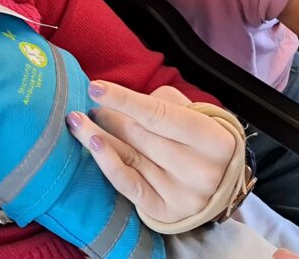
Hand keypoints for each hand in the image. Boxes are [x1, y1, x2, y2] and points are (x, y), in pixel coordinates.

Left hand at [66, 81, 237, 224]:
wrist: (221, 185)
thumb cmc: (201, 140)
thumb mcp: (196, 114)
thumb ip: (162, 103)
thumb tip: (117, 102)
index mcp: (215, 140)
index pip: (159, 115)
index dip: (123, 99)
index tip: (94, 87)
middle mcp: (201, 170)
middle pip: (140, 135)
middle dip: (109, 117)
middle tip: (90, 107)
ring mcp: (182, 195)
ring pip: (129, 157)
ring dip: (97, 136)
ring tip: (77, 122)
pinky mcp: (165, 212)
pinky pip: (128, 185)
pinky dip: (107, 164)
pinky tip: (91, 145)